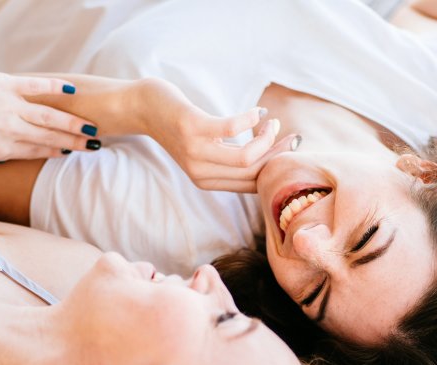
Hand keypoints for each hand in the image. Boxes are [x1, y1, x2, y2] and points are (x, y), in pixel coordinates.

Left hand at [0, 70, 97, 163]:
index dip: (56, 151)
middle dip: (73, 142)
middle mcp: (12, 130)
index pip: (36, 150)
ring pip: (49, 116)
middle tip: (93, 145)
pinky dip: (54, 87)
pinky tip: (71, 88)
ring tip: (91, 126)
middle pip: (49, 137)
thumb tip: (1, 156)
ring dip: (72, 122)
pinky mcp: (6, 86)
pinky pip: (35, 87)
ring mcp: (11, 107)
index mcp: (3, 148)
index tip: (71, 151)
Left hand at [135, 77, 298, 192]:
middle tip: (291, 137)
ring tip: (272, 123)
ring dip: (267, 139)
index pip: (251, 184)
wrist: (145, 109)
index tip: (290, 150)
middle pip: (253, 172)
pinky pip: (231, 128)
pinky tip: (256, 112)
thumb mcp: (206, 149)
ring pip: (246, 157)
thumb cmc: (182, 126)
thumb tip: (268, 155)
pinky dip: (250, 119)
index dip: (275, 168)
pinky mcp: (193, 128)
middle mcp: (201, 172)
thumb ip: (229, 158)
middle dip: (278, 154)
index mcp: (207, 181)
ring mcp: (196, 151)